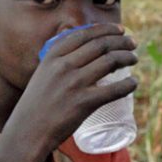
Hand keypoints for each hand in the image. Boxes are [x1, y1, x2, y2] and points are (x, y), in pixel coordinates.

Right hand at [9, 24, 137, 154]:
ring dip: (127, 57)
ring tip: (133, 59)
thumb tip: (83, 50)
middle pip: (100, 45)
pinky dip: (129, 84)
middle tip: (132, 44)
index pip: (84, 34)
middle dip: (121, 41)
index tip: (120, 30)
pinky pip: (114, 89)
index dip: (106, 29)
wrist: (27, 132)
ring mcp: (74, 84)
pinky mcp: (84, 103)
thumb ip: (59, 62)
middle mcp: (63, 66)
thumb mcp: (42, 75)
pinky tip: (133, 83)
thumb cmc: (36, 105)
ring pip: (110, 61)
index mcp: (52, 57)